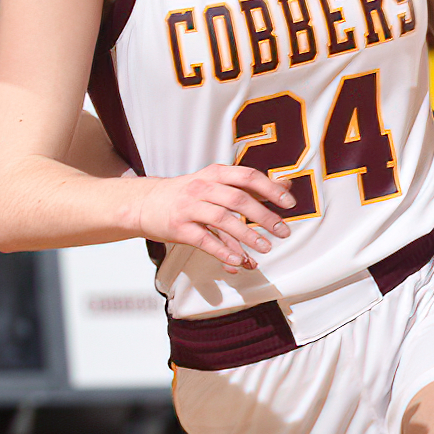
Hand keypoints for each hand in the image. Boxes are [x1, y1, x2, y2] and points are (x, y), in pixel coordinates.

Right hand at [132, 164, 293, 273]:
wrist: (144, 202)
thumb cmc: (187, 194)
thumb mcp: (216, 182)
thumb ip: (250, 186)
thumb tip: (285, 186)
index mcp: (216, 174)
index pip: (248, 177)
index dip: (271, 189)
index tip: (289, 203)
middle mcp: (203, 187)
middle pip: (239, 200)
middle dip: (264, 217)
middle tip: (283, 232)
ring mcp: (190, 207)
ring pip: (223, 220)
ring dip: (247, 236)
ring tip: (265, 248)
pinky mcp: (179, 228)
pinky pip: (205, 240)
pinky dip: (223, 251)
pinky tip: (238, 260)